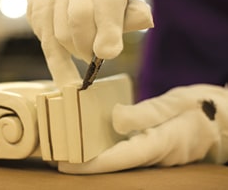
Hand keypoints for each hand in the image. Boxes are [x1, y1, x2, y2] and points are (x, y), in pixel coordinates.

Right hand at [27, 0, 152, 87]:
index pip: (103, 9)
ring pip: (55, 38)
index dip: (106, 35)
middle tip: (92, 56)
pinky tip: (63, 37)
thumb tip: (146, 19)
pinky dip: (54, 44)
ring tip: (81, 50)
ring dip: (70, 51)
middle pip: (74, 30)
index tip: (107, 54)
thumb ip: (132, 14)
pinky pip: (41, 34)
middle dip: (86, 50)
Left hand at [58, 84, 227, 173]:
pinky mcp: (151, 147)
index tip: (66, 166)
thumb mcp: (175, 105)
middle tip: (58, 160)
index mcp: (160, 144)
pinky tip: (91, 141)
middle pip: (114, 163)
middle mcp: (153, 154)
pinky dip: (107, 149)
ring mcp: (153, 153)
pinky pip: (126, 151)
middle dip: (86, 165)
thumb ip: (146, 113)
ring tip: (68, 152)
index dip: (92, 165)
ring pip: (119, 159)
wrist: (220, 119)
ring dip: (94, 158)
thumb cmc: (200, 109)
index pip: (120, 158)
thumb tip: (115, 118)